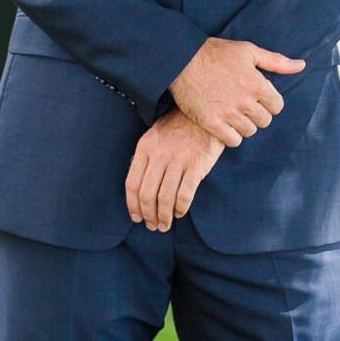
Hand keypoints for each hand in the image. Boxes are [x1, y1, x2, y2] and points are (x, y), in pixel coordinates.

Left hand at [125, 110, 224, 232]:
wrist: (207, 114)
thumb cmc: (180, 127)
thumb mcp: (155, 136)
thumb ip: (146, 158)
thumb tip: (137, 187)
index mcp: (145, 147)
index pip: (132, 183)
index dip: (132, 205)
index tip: (136, 217)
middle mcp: (159, 154)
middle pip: (147, 194)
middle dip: (148, 215)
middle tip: (152, 226)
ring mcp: (178, 160)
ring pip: (164, 197)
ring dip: (163, 216)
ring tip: (165, 225)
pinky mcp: (196, 165)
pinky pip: (184, 194)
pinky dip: (180, 208)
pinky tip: (180, 212)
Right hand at [167, 37, 302, 145]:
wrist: (181, 60)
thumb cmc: (216, 53)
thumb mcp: (249, 51)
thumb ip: (277, 61)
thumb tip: (302, 65)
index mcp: (257, 84)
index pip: (277, 106)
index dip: (268, 102)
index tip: (257, 97)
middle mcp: (245, 101)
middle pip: (264, 121)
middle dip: (257, 113)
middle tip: (243, 104)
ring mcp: (228, 113)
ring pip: (249, 132)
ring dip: (244, 125)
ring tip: (233, 112)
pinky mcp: (211, 123)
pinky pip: (232, 141)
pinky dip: (231, 135)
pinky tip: (225, 124)